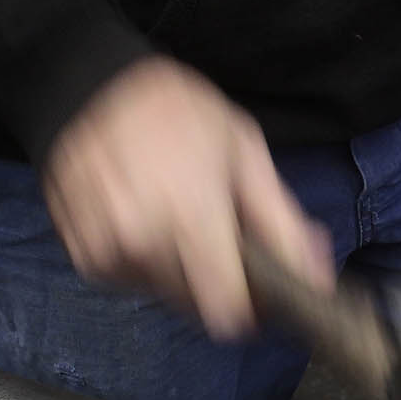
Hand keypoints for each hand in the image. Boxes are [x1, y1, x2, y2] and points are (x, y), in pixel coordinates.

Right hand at [42, 54, 334, 339]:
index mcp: (191, 216)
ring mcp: (106, 252)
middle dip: (217, 282)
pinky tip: (145, 220)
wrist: (91, 87)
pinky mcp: (83, 256)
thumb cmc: (179, 114)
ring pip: (163, 295)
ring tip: (178, 218)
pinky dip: (143, 262)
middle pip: (197, 306)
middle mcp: (142, 242)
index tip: (257, 290)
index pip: (225, 312)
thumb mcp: (246, 154)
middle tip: (217, 234)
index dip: (250, 308)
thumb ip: (283, 222)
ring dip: (179, 272)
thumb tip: (317, 276)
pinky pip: (128, 280)